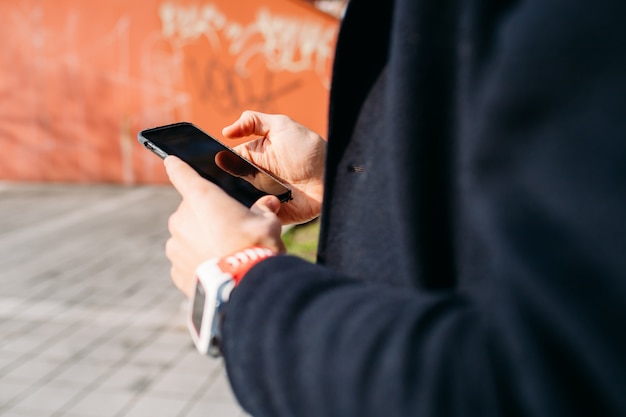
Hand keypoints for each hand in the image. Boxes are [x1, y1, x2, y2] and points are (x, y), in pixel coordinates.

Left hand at [164, 156, 284, 297]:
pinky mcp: (176, 270)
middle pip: (191, 211)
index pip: (182, 173)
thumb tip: (269, 203)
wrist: (242, 287)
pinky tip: (218, 270)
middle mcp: (182, 218)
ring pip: (187, 237)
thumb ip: (264, 210)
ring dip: (201, 241)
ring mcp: (175, 245)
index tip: (171, 161)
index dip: (177, 167)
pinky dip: (198, 263)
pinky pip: (186, 261)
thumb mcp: (268, 223)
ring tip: (226, 254)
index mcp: (202, 197)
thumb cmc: (255, 246)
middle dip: (207, 217)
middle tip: (231, 230)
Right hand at [221, 111, 325, 224]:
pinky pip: (256, 216)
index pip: (224, 163)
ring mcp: (262, 198)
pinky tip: (251, 208)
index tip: (203, 164)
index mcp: (251, 160)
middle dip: (219, 185)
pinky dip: (252, 214)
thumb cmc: (307, 148)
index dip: (214, 164)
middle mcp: (253, 180)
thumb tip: (224, 132)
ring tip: (230, 197)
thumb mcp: (281, 126)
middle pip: (227, 185)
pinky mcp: (273, 214)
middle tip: (213, 183)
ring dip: (234, 200)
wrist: (331, 175)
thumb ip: (253, 122)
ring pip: (238, 202)